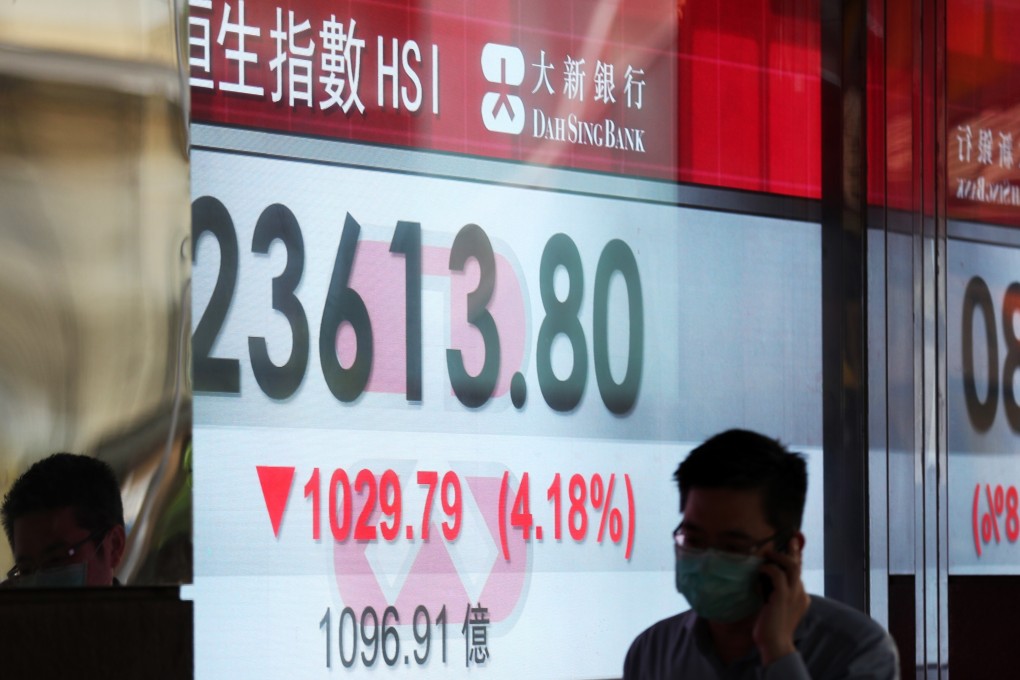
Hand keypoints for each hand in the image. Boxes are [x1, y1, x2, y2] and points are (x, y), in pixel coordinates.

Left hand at [752, 548, 809, 664]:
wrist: (775, 644)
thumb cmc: (772, 627)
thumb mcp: (776, 606)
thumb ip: (775, 593)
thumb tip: (763, 578)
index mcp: (800, 596)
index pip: (799, 572)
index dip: (796, 557)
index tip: (792, 544)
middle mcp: (800, 593)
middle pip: (798, 565)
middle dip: (793, 550)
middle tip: (789, 538)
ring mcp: (793, 594)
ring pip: (791, 566)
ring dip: (778, 556)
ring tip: (768, 553)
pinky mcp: (782, 597)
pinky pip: (777, 575)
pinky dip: (768, 569)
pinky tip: (761, 569)